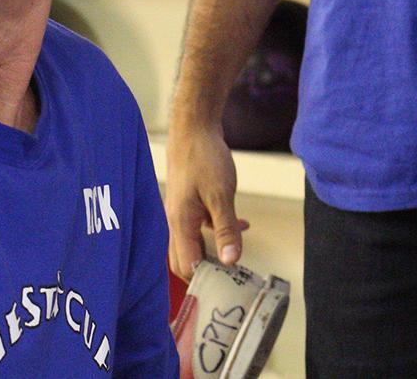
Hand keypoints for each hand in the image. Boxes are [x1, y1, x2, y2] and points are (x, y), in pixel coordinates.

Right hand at [164, 120, 250, 277]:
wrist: (193, 128)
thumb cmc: (203, 158)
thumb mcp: (220, 194)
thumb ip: (225, 229)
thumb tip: (231, 261)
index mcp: (180, 224)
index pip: (186, 265)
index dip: (203, 280)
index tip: (224, 288)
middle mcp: (176, 222)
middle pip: (185, 259)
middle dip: (205, 272)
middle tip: (230, 280)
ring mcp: (182, 212)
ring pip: (194, 242)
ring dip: (214, 251)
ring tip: (237, 257)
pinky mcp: (189, 202)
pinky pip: (202, 225)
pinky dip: (218, 230)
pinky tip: (240, 226)